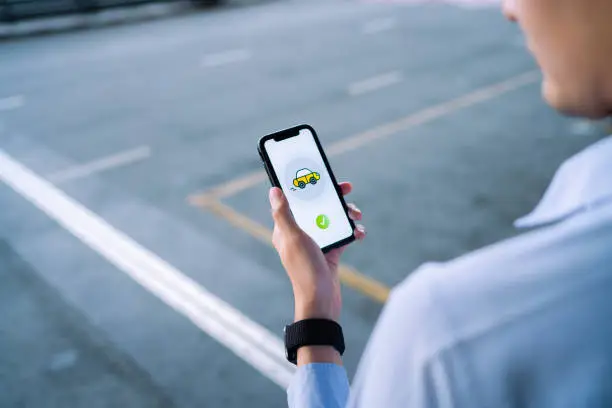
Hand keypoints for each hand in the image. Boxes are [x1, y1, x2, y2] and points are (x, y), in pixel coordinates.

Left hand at [269, 182, 365, 322]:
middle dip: (332, 196)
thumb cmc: (304, 270)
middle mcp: (300, 234)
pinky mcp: (330, 251)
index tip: (319, 174)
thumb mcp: (293, 238)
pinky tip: (358, 233)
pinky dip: (352, 231)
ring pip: (332, 218)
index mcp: (286, 229)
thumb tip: (274, 190)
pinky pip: (342, 234)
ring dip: (345, 213)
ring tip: (355, 214)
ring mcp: (316, 242)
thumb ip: (283, 214)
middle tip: (346, 188)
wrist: (321, 301)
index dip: (305, 185)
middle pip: (316, 206)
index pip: (294, 200)